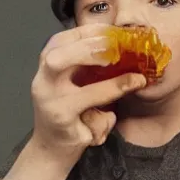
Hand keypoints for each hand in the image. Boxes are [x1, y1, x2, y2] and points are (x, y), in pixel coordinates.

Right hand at [31, 23, 146, 158]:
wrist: (52, 148)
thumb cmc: (68, 108)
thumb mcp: (73, 80)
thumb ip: (88, 62)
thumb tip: (123, 42)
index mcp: (46, 64)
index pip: (62, 39)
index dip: (90, 32)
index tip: (115, 31)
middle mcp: (43, 81)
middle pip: (56, 57)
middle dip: (89, 49)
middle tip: (118, 52)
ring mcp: (51, 104)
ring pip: (79, 89)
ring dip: (112, 84)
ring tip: (136, 79)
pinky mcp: (64, 124)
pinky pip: (92, 113)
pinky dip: (112, 107)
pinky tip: (125, 102)